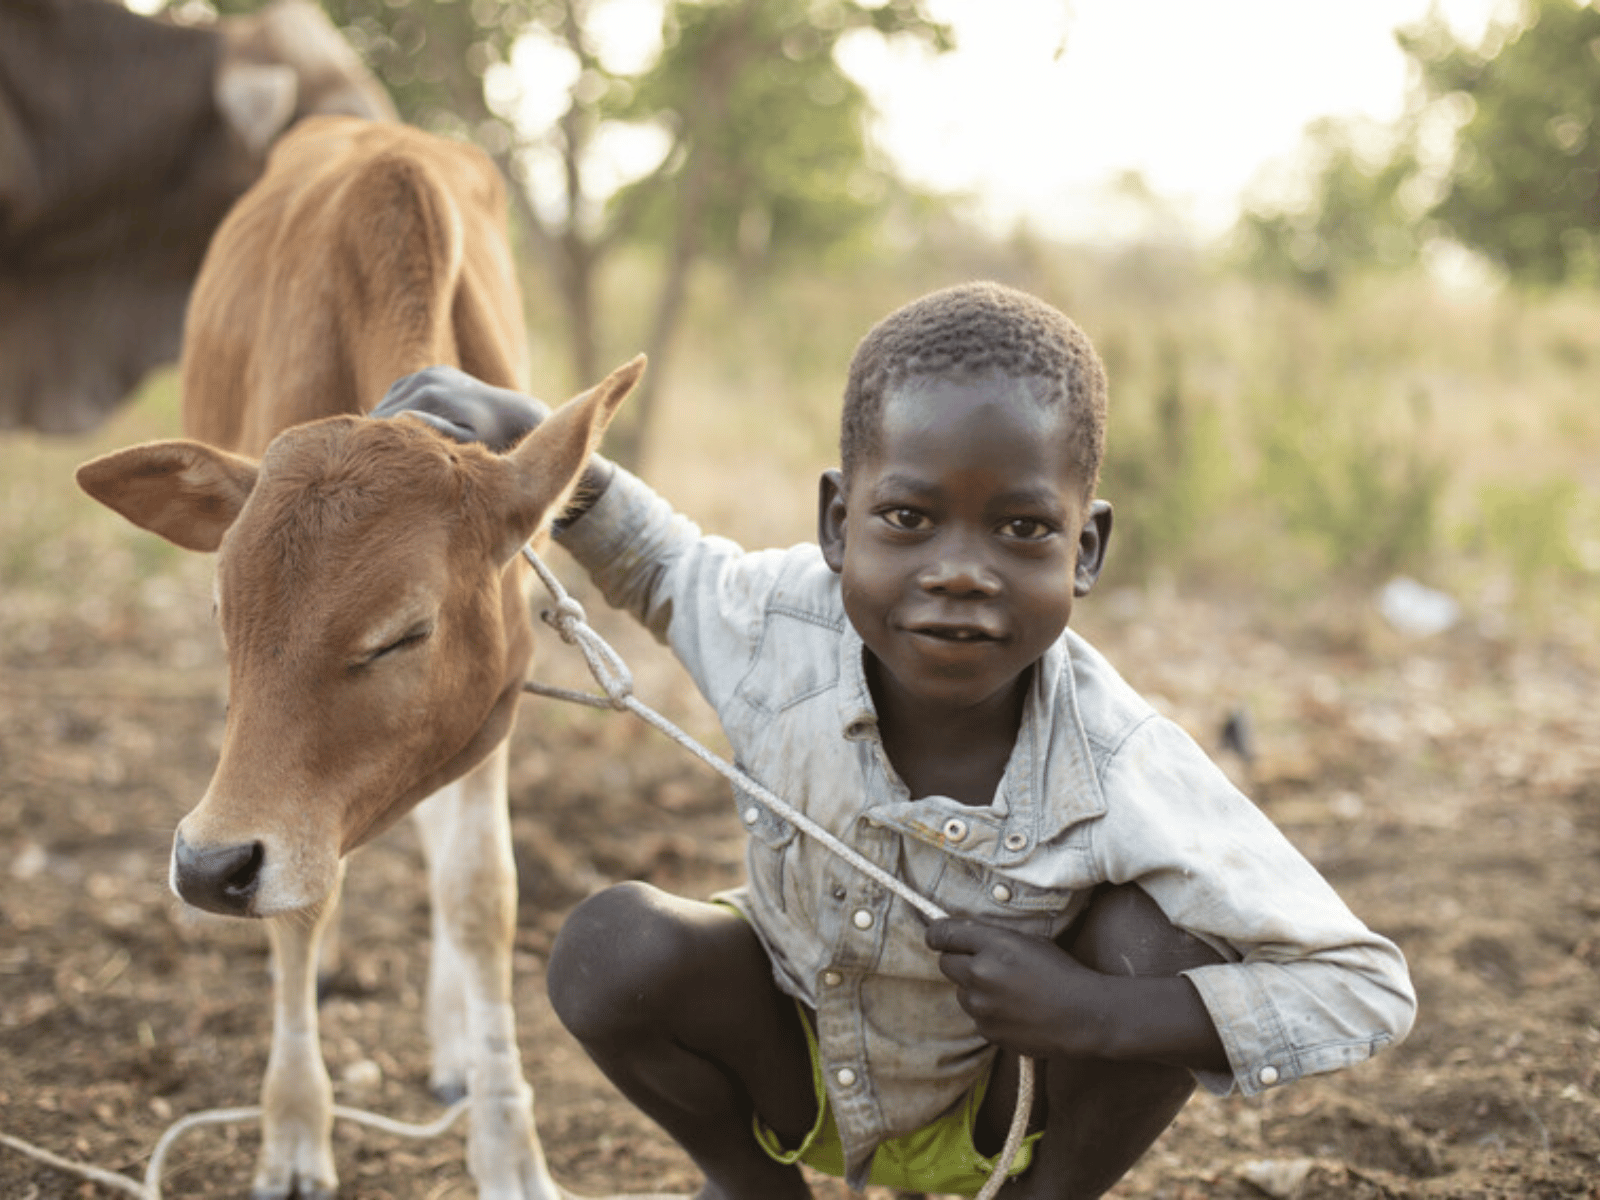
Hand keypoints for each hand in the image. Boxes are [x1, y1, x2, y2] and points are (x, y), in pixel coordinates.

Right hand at [374, 365, 549, 451]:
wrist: (515, 413)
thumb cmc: (493, 436)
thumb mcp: (467, 441)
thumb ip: (436, 430)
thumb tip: (400, 418)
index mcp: (428, 394)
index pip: (383, 418)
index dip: (377, 441)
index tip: (377, 463)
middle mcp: (426, 377)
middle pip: (384, 407)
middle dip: (380, 431)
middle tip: (379, 459)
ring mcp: (430, 372)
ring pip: (391, 399)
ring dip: (388, 420)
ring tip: (390, 448)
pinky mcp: (435, 372)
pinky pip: (405, 392)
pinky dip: (400, 408)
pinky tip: (405, 430)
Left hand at [927, 918, 1110, 1060]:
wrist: (1084, 1016)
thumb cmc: (1063, 973)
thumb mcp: (1030, 941)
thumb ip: (993, 939)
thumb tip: (966, 939)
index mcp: (993, 946)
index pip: (943, 934)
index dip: (937, 934)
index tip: (937, 936)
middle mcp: (980, 974)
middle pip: (945, 963)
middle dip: (958, 960)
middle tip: (979, 962)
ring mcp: (981, 1006)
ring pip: (961, 991)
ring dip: (974, 988)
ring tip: (1008, 990)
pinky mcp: (987, 1031)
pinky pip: (977, 1016)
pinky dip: (988, 1011)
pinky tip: (1015, 1010)